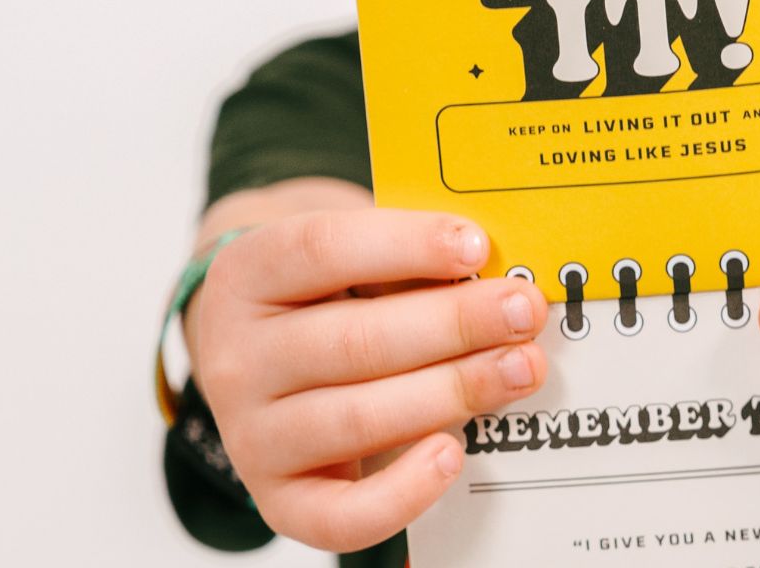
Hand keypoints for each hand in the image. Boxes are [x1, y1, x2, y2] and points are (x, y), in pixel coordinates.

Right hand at [191, 206, 548, 550]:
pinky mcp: (279, 499)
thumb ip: (407, 263)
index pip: (322, 249)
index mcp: (248, 274)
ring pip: (357, 419)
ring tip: (518, 369)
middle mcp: (236, 356)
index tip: (476, 245)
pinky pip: (341, 515)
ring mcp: (251, 435)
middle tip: (523, 312)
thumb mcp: (348, 261)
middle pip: (352, 340)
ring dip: (451, 393)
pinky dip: (403, 491)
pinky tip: (452, 453)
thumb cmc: (325, 302)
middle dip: (454, 325)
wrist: (262, 365)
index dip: (405, 244)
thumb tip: (495, 279)